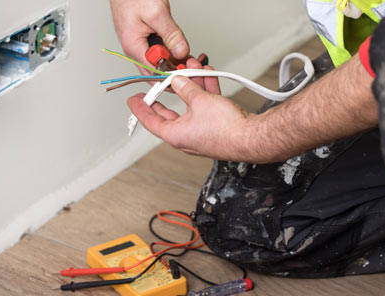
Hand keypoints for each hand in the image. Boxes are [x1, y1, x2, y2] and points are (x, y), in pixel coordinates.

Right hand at [109, 0, 189, 74]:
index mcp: (134, 47)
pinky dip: (170, 52)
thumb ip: (171, 34)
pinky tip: (179, 49)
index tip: (188, 68)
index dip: (173, 73)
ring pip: (159, 63)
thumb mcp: (157, 13)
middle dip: (175, 69)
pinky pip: (158, 53)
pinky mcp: (144, 41)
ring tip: (188, 56)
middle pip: (157, 72)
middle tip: (192, 63)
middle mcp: (135, 50)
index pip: (155, 73)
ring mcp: (139, 46)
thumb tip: (181, 52)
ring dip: (174, 61)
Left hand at [127, 59, 259, 160]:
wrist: (251, 137)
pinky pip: (204, 108)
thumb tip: (178, 81)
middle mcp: (185, 136)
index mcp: (175, 134)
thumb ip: (186, 88)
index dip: (140, 109)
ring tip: (190, 69)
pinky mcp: (214, 128)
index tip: (133, 101)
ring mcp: (200, 132)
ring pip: (189, 106)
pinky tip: (207, 77)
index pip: (150, 121)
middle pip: (169, 113)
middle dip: (168, 92)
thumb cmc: (226, 129)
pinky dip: (204, 93)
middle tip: (159, 83)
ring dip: (191, 87)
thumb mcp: (200, 101)